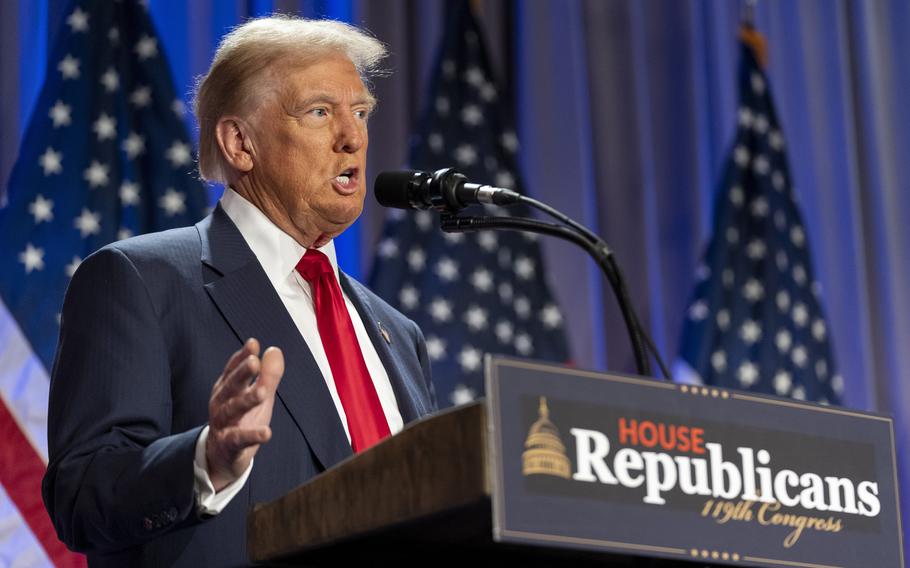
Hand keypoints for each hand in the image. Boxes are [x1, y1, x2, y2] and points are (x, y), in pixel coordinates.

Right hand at [206, 338, 283, 490]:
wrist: (223, 457)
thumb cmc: (242, 419)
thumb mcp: (258, 396)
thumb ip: (268, 375)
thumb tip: (274, 350)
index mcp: (227, 388)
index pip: (233, 369)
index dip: (242, 356)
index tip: (253, 343)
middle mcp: (221, 403)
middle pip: (231, 386)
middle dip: (242, 373)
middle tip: (254, 362)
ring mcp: (222, 424)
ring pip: (232, 410)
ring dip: (247, 400)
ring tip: (263, 392)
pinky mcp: (229, 445)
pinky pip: (239, 439)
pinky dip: (252, 436)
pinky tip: (267, 432)